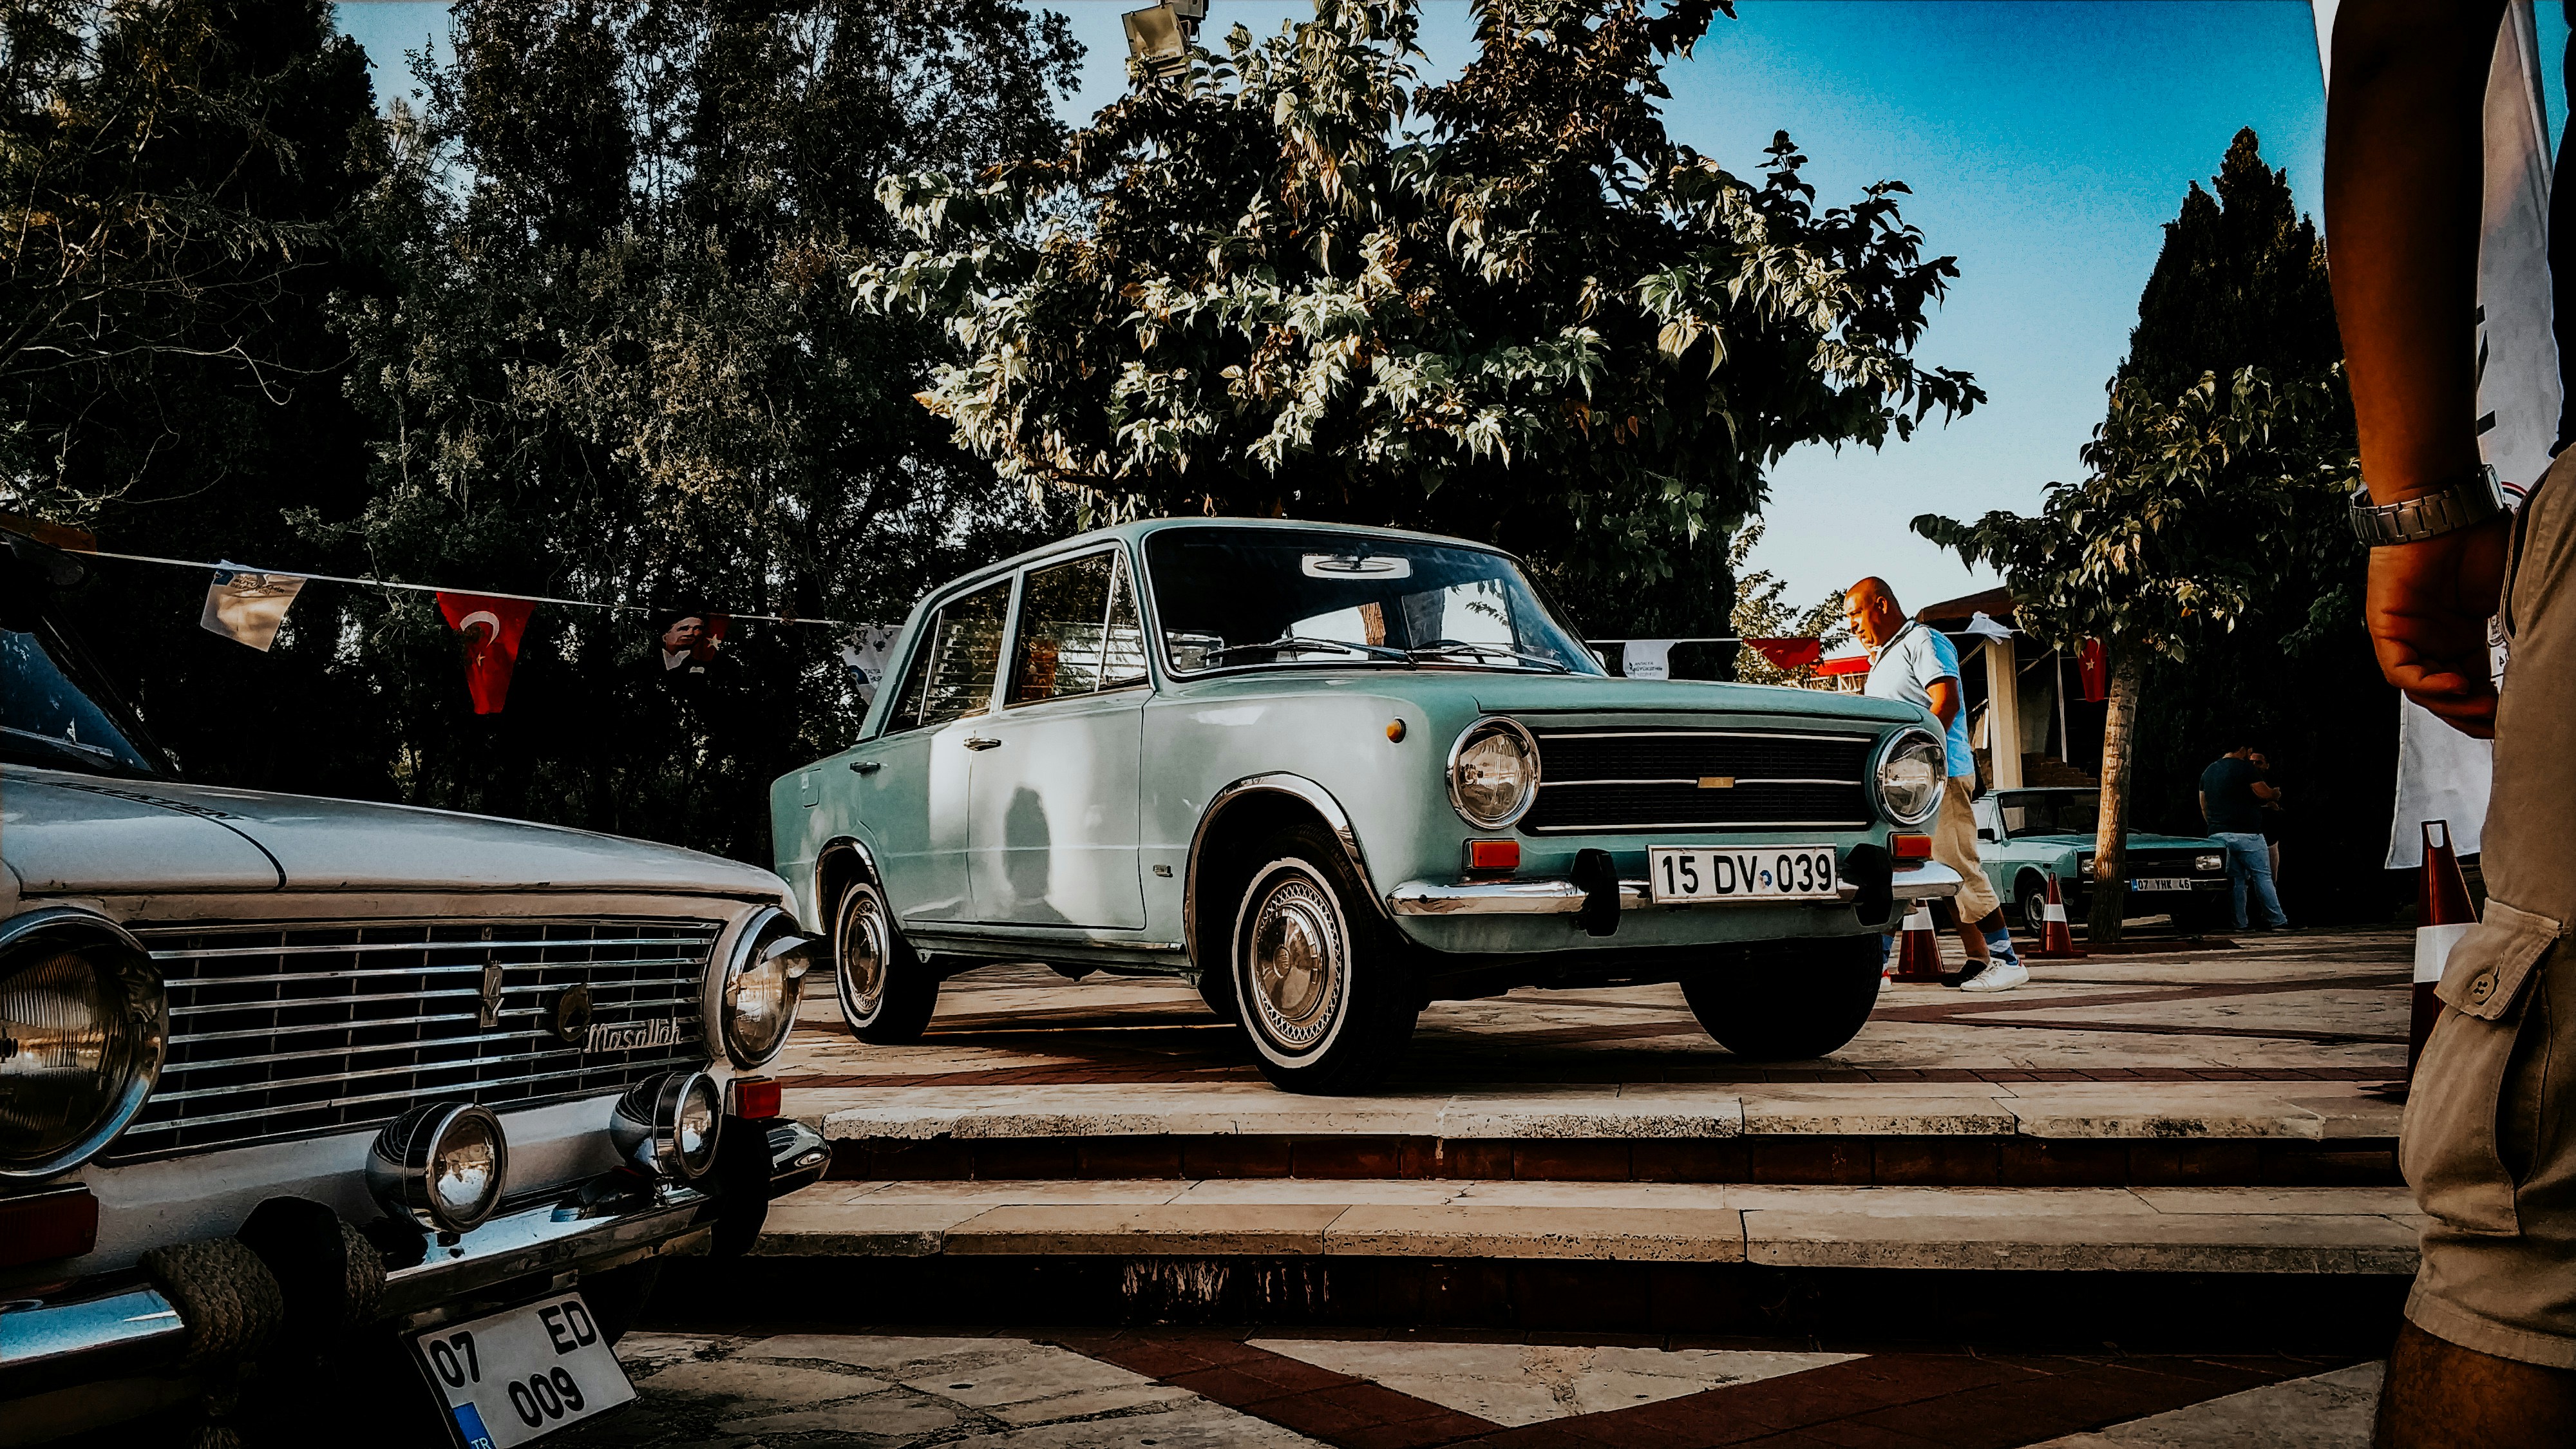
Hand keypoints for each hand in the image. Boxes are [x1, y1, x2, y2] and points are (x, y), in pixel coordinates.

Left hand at [2364, 517, 2508, 737]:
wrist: (2448, 512)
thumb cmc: (2480, 545)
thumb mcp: (2504, 601)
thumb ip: (2509, 636)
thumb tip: (2531, 671)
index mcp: (2461, 639)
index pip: (2472, 687)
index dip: (2490, 707)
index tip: (2512, 719)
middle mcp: (2432, 643)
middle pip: (2446, 696)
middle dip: (2471, 715)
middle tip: (2497, 725)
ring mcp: (2408, 638)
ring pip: (2422, 689)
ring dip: (2452, 705)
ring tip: (2482, 710)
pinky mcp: (2386, 630)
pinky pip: (2401, 670)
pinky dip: (2427, 684)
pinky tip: (2456, 687)